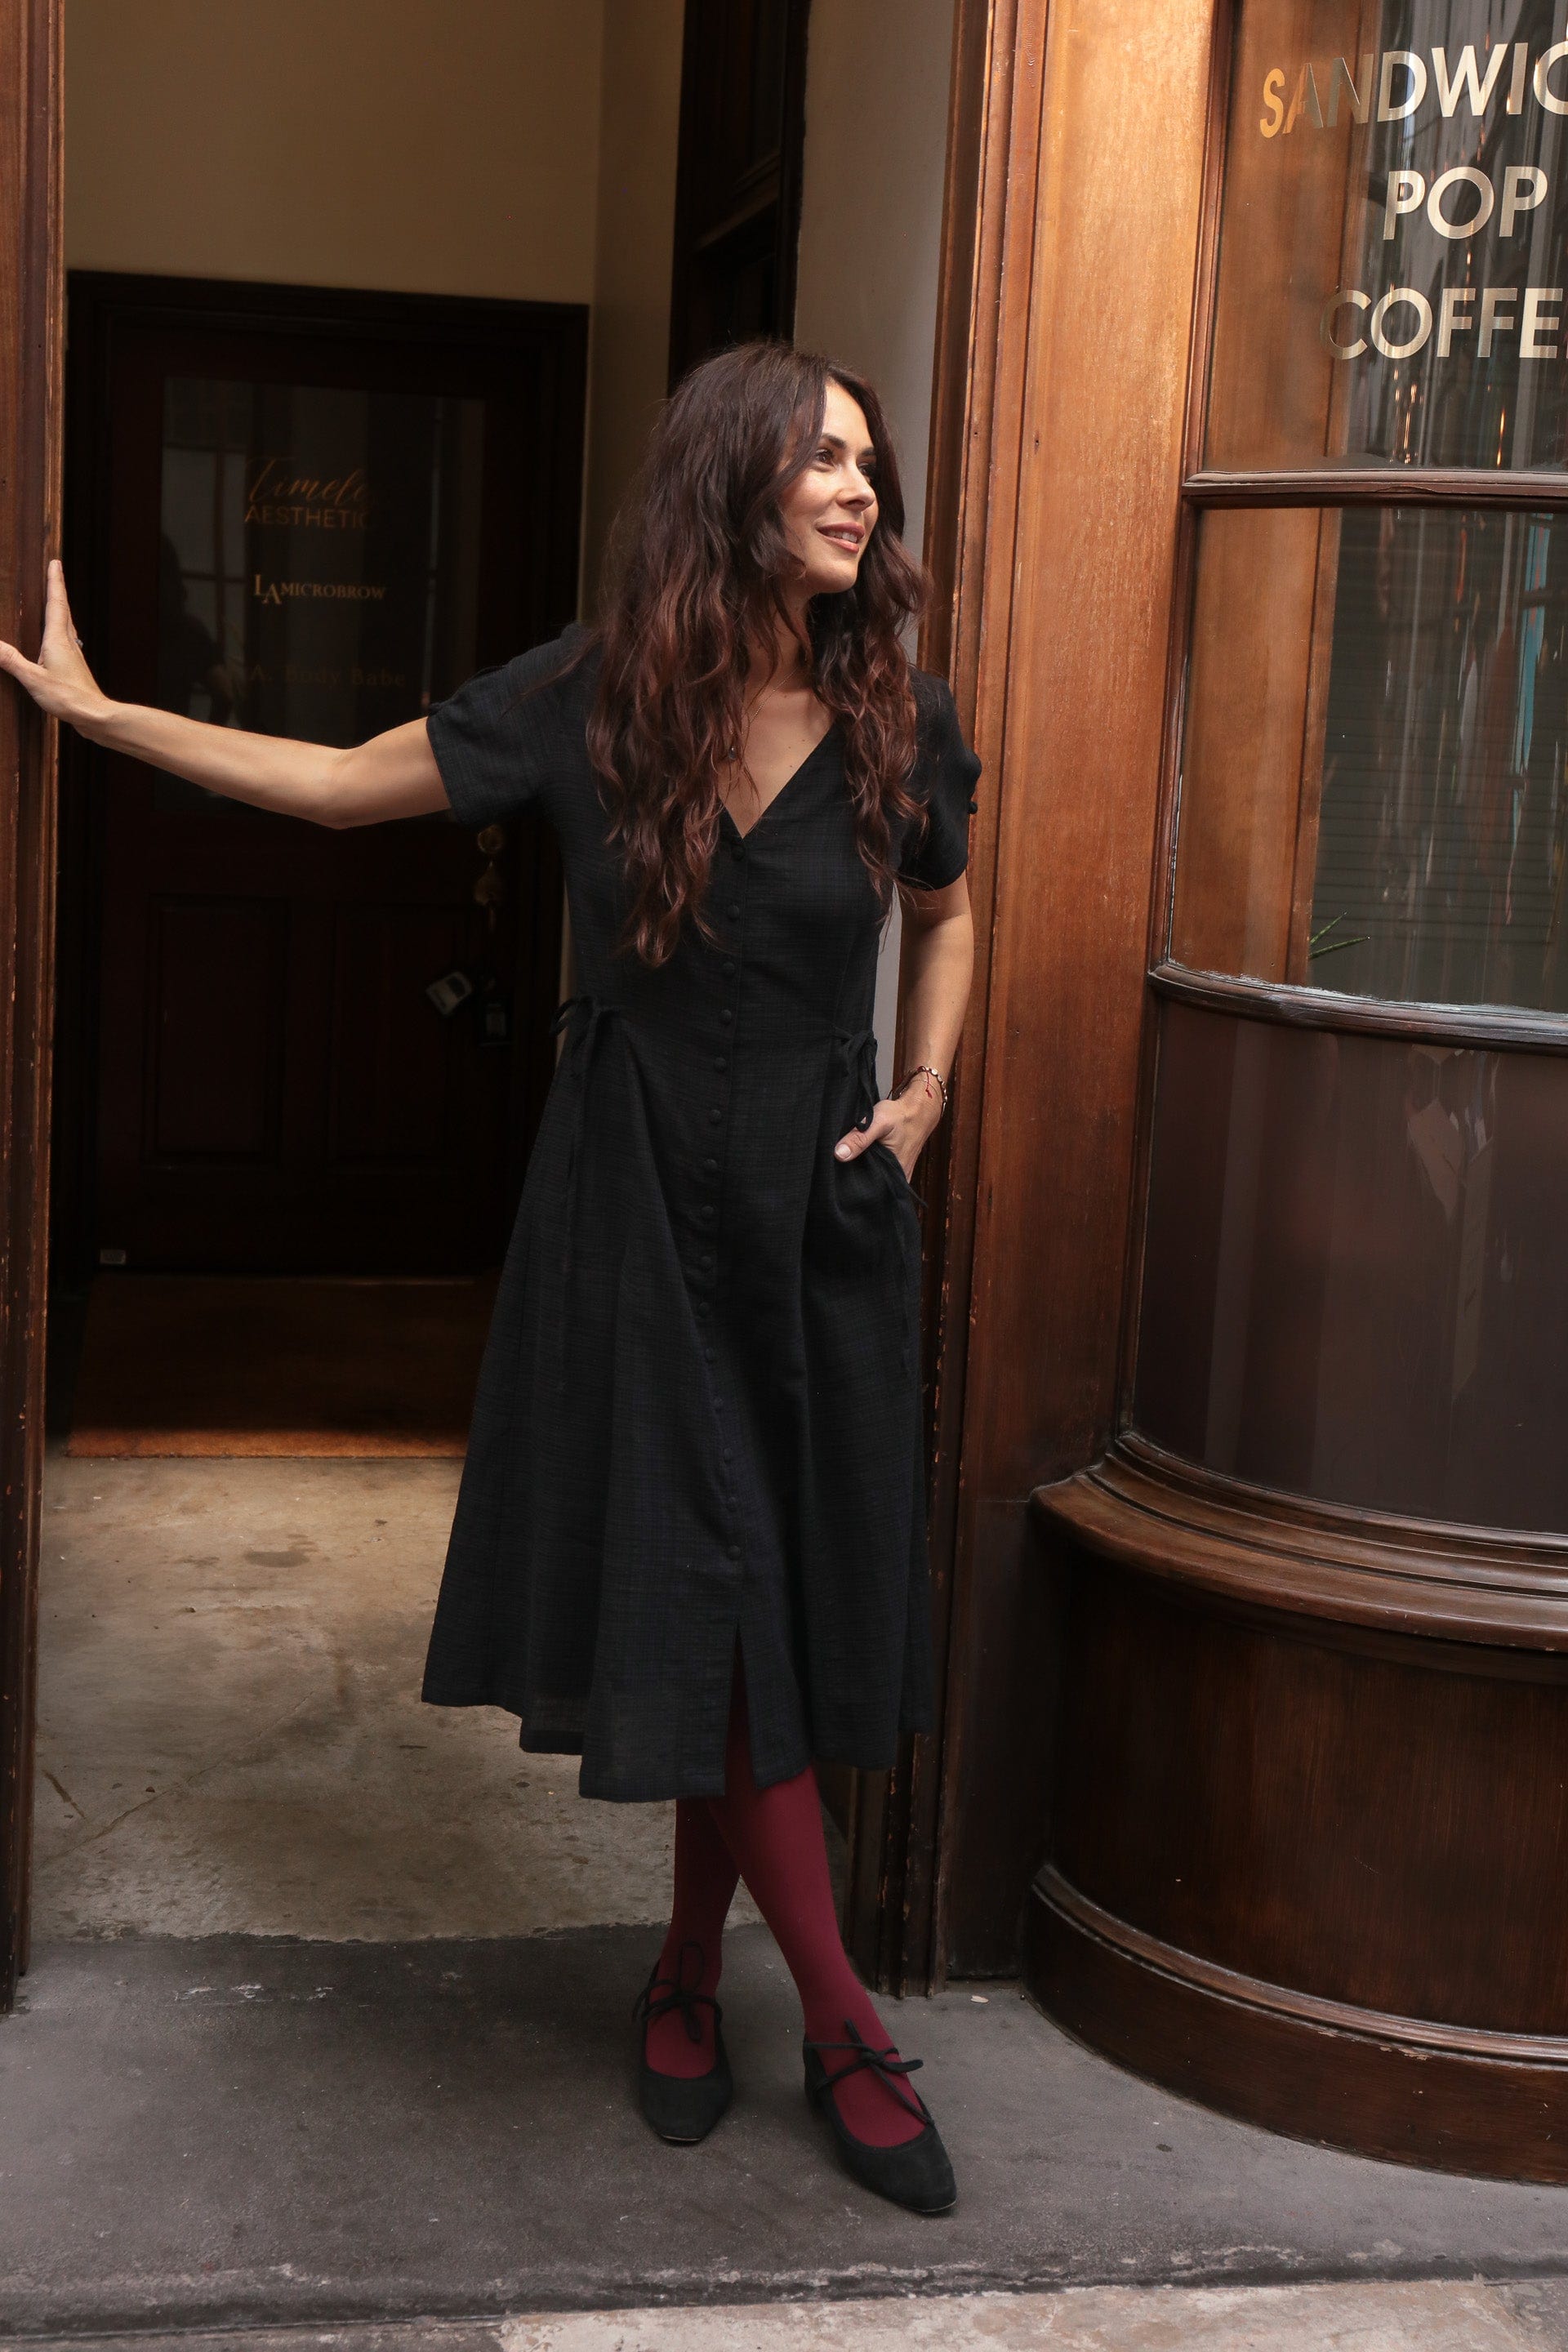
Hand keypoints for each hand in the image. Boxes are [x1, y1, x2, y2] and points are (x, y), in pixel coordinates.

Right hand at [0, 560, 111, 729]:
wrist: (95, 716)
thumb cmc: (68, 698)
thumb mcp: (33, 679)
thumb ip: (12, 661)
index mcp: (58, 639)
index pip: (55, 603)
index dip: (55, 582)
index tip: (55, 562)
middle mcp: (68, 642)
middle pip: (63, 608)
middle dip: (58, 588)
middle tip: (56, 570)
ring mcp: (73, 654)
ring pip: (67, 623)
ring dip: (60, 606)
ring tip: (55, 598)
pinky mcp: (74, 667)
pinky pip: (66, 639)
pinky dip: (60, 627)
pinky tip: (57, 637)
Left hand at [834, 1078, 941, 1180]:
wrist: (918, 1110)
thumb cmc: (901, 1116)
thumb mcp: (879, 1123)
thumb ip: (859, 1138)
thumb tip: (839, 1154)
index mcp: (896, 1176)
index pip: (868, 1190)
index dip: (851, 1185)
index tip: (837, 1174)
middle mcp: (897, 1179)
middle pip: (869, 1186)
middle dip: (853, 1178)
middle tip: (838, 1165)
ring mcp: (895, 1174)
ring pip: (871, 1178)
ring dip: (859, 1170)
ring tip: (847, 1160)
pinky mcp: (892, 1166)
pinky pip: (876, 1171)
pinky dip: (866, 1165)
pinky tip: (858, 1156)